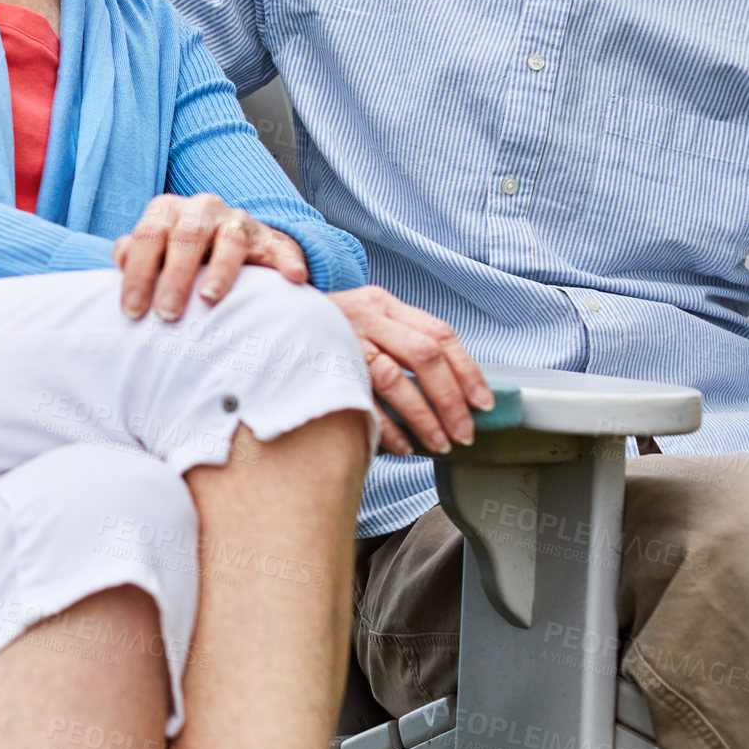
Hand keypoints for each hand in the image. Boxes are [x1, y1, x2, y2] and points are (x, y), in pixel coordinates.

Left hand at [111, 193, 309, 321]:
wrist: (233, 243)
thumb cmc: (181, 255)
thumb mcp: (155, 250)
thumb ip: (134, 254)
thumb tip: (120, 257)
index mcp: (167, 211)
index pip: (147, 236)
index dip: (137, 273)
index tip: (132, 311)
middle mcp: (201, 209)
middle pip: (186, 236)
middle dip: (175, 276)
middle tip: (167, 314)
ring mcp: (236, 220)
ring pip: (230, 238)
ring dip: (221, 269)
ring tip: (211, 298)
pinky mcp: (269, 238)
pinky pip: (281, 246)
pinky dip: (287, 261)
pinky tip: (294, 278)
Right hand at [327, 286, 493, 456]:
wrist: (264, 323)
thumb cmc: (323, 333)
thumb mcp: (363, 321)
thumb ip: (399, 340)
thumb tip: (450, 387)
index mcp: (383, 303)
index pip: (439, 333)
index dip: (467, 370)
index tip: (483, 403)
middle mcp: (367, 315)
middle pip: (425, 355)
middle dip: (451, 399)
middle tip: (464, 432)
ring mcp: (343, 338)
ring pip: (396, 378)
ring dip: (424, 417)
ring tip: (439, 443)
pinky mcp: (322, 363)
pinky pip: (362, 398)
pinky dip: (387, 426)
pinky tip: (401, 445)